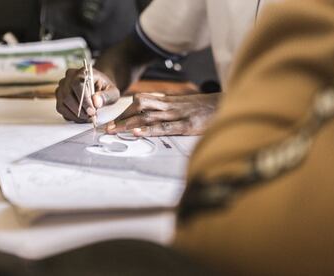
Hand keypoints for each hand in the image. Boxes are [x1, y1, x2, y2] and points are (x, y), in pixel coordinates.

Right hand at [55, 68, 119, 121]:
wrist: (99, 86)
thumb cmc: (105, 88)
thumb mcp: (112, 91)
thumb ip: (106, 96)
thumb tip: (96, 102)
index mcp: (82, 72)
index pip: (77, 85)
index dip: (84, 100)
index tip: (91, 111)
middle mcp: (69, 78)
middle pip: (67, 95)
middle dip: (80, 110)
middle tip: (91, 117)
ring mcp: (62, 87)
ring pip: (62, 103)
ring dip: (75, 114)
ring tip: (87, 118)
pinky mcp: (60, 97)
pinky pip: (61, 109)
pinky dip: (71, 116)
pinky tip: (81, 118)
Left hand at [106, 92, 220, 135]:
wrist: (226, 104)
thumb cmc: (205, 107)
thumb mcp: (184, 105)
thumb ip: (169, 109)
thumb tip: (153, 118)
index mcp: (168, 100)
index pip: (141, 101)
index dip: (125, 110)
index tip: (112, 120)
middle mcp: (169, 105)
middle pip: (139, 107)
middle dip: (122, 117)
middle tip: (107, 128)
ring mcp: (178, 114)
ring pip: (148, 116)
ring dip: (129, 123)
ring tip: (114, 130)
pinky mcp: (187, 125)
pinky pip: (165, 127)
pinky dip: (150, 130)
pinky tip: (138, 133)